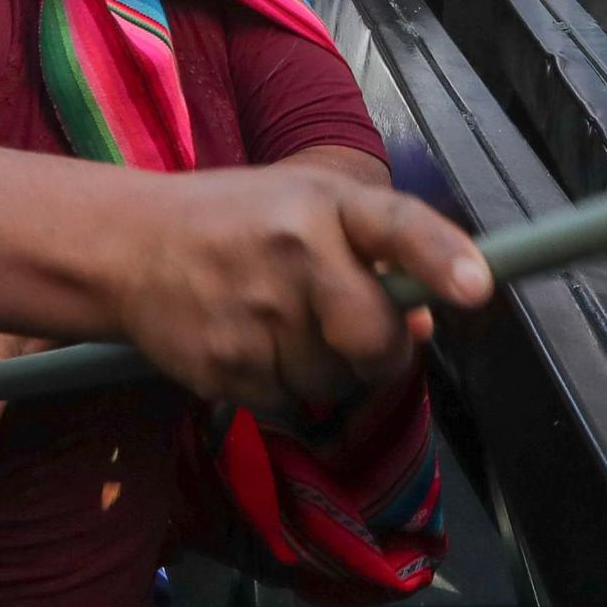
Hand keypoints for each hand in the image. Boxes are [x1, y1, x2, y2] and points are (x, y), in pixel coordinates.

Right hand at [108, 163, 489, 409]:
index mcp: (325, 203)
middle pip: (375, 338)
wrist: (128, 246)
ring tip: (281, 324)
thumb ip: (375, 255)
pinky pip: (287, 404)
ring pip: (333, 383)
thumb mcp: (308, 208)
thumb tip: (426, 319)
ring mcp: (257, 313)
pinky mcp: (224, 364)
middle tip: (357, 335)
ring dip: (323, 371)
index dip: (442, 258)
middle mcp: (295, 251)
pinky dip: (279, 388)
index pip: (397, 226)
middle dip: (381, 352)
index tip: (477, 287)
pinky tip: (251, 344)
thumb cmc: (238, 223)